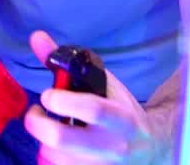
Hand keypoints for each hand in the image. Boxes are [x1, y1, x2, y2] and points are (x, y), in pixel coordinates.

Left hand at [25, 31, 169, 164]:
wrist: (153, 148)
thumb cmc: (121, 110)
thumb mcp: (103, 83)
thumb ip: (67, 63)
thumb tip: (36, 37)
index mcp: (121, 118)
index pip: (92, 109)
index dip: (62, 101)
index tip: (47, 95)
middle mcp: (113, 146)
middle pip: (61, 140)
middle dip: (37, 124)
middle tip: (37, 113)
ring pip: (54, 157)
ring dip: (43, 141)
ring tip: (50, 129)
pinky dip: (49, 158)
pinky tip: (58, 148)